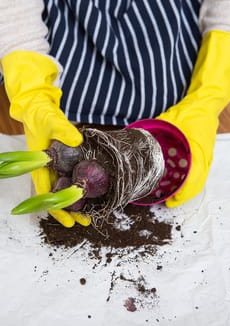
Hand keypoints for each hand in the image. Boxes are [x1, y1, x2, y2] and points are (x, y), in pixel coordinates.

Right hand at [1, 51, 89, 226]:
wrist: (38, 108)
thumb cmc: (41, 115)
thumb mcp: (51, 120)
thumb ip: (63, 129)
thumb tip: (77, 141)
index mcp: (39, 164)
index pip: (46, 191)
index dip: (57, 207)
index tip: (68, 220)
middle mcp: (46, 168)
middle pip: (56, 196)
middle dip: (68, 211)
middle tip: (83, 223)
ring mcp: (54, 166)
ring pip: (63, 189)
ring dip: (74, 204)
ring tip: (88, 217)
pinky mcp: (62, 161)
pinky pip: (69, 178)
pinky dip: (77, 188)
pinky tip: (89, 195)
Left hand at [157, 31, 229, 206]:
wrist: (205, 103)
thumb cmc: (190, 111)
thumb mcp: (169, 121)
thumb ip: (154, 132)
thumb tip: (135, 140)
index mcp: (197, 151)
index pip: (193, 180)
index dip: (182, 194)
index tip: (170, 201)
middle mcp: (203, 157)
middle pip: (196, 184)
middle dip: (182, 196)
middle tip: (167, 201)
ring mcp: (205, 157)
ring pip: (198, 180)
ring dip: (185, 190)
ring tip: (171, 195)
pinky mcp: (203, 154)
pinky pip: (197, 172)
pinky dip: (188, 181)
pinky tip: (177, 181)